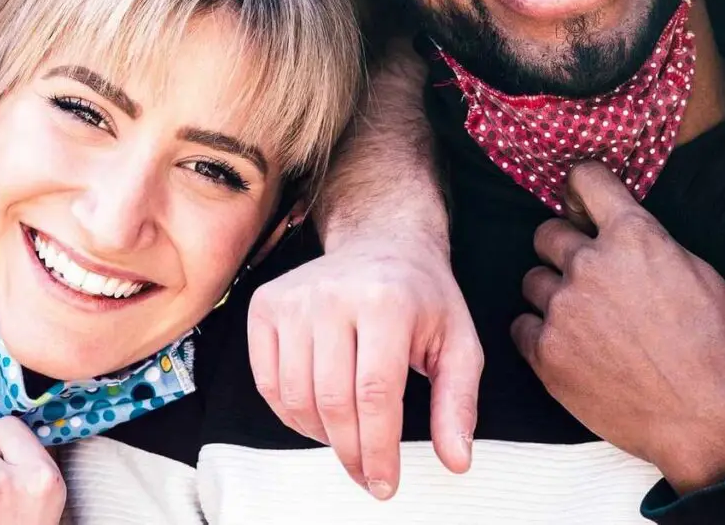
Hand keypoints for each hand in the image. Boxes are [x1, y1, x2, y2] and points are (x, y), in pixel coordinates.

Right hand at [247, 240, 483, 499]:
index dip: (378, 449)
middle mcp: (333, 295)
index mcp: (386, 301)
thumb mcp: (458, 342)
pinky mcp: (266, 305)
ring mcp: (294, 298)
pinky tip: (318, 417)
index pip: (376, 395)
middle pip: (333, 401)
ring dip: (321, 436)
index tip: (385, 484)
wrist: (381, 240)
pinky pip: (267, 382)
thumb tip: (456, 459)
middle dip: (351, 453)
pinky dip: (290, 414)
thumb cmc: (422, 297)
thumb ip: (458, 403)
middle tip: (367, 476)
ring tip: (348, 440)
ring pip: (296, 397)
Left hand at [512, 165, 724, 495]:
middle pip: (547, 233)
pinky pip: (521, 327)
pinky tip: (572, 350)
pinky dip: (541, 335)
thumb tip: (621, 235)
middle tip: (589, 276)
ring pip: (532, 281)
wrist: (714, 422)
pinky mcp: (546, 356)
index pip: (586, 180)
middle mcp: (590, 265)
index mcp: (634, 235)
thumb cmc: (720, 349)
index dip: (582, 189)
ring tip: (585, 321)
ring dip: (553, 294)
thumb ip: (649, 245)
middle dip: (565, 249)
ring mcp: (564, 311)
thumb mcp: (698, 273)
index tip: (581, 201)